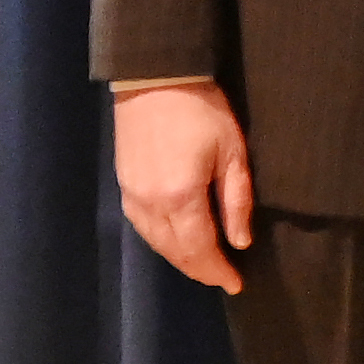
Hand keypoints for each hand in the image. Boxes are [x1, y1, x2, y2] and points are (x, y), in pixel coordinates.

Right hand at [115, 83, 255, 294]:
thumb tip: (240, 242)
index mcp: (181, 198)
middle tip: (222, 279)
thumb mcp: (232, 153)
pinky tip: (175, 241)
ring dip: (180, 258)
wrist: (155, 78)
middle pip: (176, 251)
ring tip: (203, 265)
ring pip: (156, 242)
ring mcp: (132, 195)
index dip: (218, 271)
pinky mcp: (123, 184)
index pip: (201, 249)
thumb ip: (236, 201)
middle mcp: (151, 204)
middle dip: (200, 269)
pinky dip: (161, 241)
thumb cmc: (203, 111)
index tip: (236, 284)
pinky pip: (142, 226)